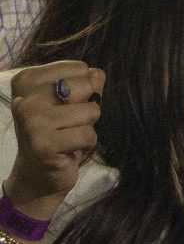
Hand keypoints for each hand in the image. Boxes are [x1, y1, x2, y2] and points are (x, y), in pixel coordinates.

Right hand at [6, 62, 104, 207]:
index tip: (65, 107)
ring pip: (91, 110)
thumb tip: (98, 74)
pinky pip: (88, 135)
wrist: (37, 175)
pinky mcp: (44, 145)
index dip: (83, 88)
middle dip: (87, 106)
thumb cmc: (57, 132)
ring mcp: (32, 122)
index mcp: (27, 81)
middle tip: (68, 124)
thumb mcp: (70, 101)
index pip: (79, 68)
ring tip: (68, 137)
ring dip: (88, 126)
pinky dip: (87, 144)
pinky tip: (70, 150)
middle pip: (86, 86)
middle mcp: (25, 99)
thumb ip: (86, 82)